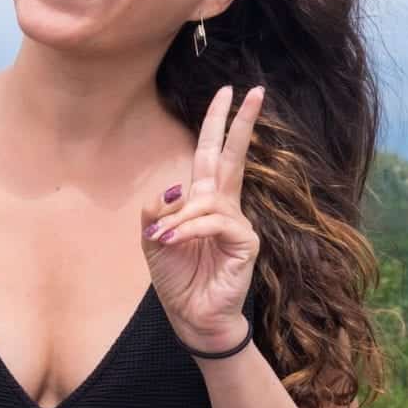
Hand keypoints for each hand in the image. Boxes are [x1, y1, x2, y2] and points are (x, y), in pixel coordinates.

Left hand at [141, 84, 264, 352]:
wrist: (192, 316)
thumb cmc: (177, 278)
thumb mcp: (153, 239)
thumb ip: (156, 211)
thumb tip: (174, 190)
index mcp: (205, 200)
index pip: (212, 154)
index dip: (219, 124)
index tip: (229, 92)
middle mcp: (225, 206)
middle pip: (232, 156)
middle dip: (241, 123)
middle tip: (254, 91)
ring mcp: (238, 223)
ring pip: (207, 199)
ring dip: (181, 218)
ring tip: (164, 240)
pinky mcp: (245, 242)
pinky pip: (215, 222)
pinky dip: (191, 230)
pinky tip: (175, 243)